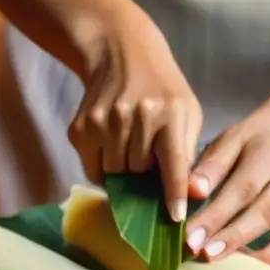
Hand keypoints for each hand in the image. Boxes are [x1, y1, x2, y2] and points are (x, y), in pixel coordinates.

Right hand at [68, 3, 201, 221]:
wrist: (120, 52)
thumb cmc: (163, 88)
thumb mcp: (188, 111)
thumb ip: (188, 151)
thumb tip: (187, 195)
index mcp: (171, 113)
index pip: (174, 164)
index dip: (174, 194)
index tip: (176, 218)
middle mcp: (137, 116)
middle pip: (138, 174)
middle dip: (144, 175)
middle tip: (147, 161)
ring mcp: (104, 121)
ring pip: (114, 174)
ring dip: (124, 172)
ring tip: (130, 149)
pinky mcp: (81, 126)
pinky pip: (92, 168)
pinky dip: (103, 166)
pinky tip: (111, 144)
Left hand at [185, 122, 269, 269]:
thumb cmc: (245, 146)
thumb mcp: (225, 143)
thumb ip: (209, 167)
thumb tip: (192, 192)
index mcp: (269, 154)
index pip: (241, 189)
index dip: (216, 217)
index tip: (191, 240)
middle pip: (266, 214)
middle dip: (235, 239)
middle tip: (206, 257)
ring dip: (265, 257)